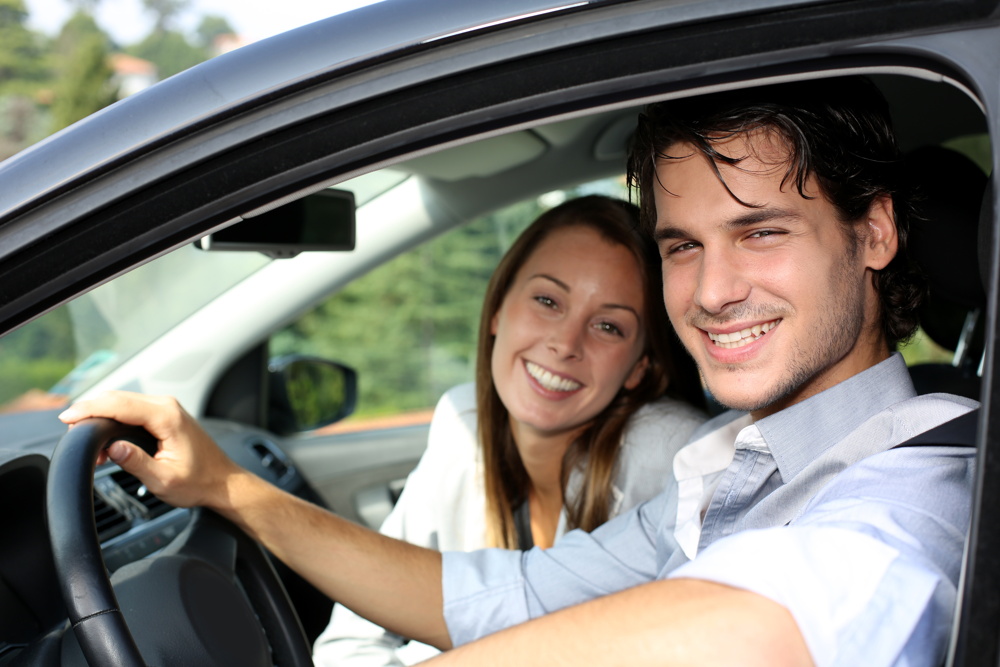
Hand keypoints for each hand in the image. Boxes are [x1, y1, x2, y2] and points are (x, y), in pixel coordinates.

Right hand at [58, 391, 240, 509]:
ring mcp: (166, 407)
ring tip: (84, 437)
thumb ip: (136, 463)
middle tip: (70, 431)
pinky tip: (103, 435)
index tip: (67, 418)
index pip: (120, 405)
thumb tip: (111, 449)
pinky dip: (113, 416)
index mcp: (167, 417)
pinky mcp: (164, 414)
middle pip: (118, 398)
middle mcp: (167, 405)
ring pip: (123, 401)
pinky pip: (132, 408)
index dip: (90, 409)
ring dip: (101, 413)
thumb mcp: (164, 479)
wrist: (222, 482)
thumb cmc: (198, 482)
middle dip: (90, 410)